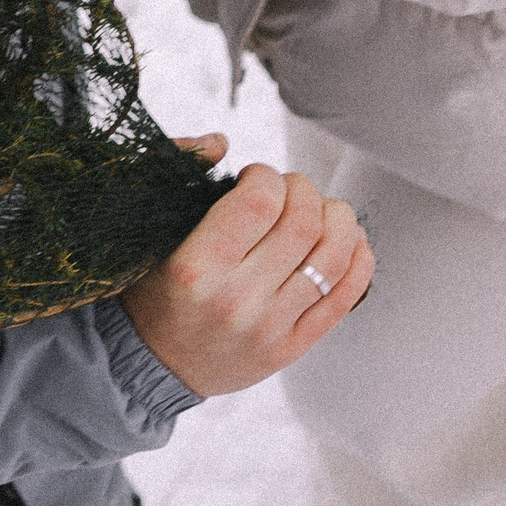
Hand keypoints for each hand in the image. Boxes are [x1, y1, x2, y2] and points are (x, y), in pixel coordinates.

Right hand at [120, 153, 373, 397]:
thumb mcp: (147, 232)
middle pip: (303, 223)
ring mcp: (269, 327)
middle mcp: (236, 299)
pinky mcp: (292, 347)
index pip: (259, 201)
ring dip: (337, 218)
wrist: (150, 364)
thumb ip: (179, 178)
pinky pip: (345, 297)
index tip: (254, 177)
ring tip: (320, 209)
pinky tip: (349, 240)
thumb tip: (222, 141)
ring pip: (333, 257)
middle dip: (303, 189)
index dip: (266, 175)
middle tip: (287, 189)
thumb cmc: (148, 290)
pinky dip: (358, 259)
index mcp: (195, 266)